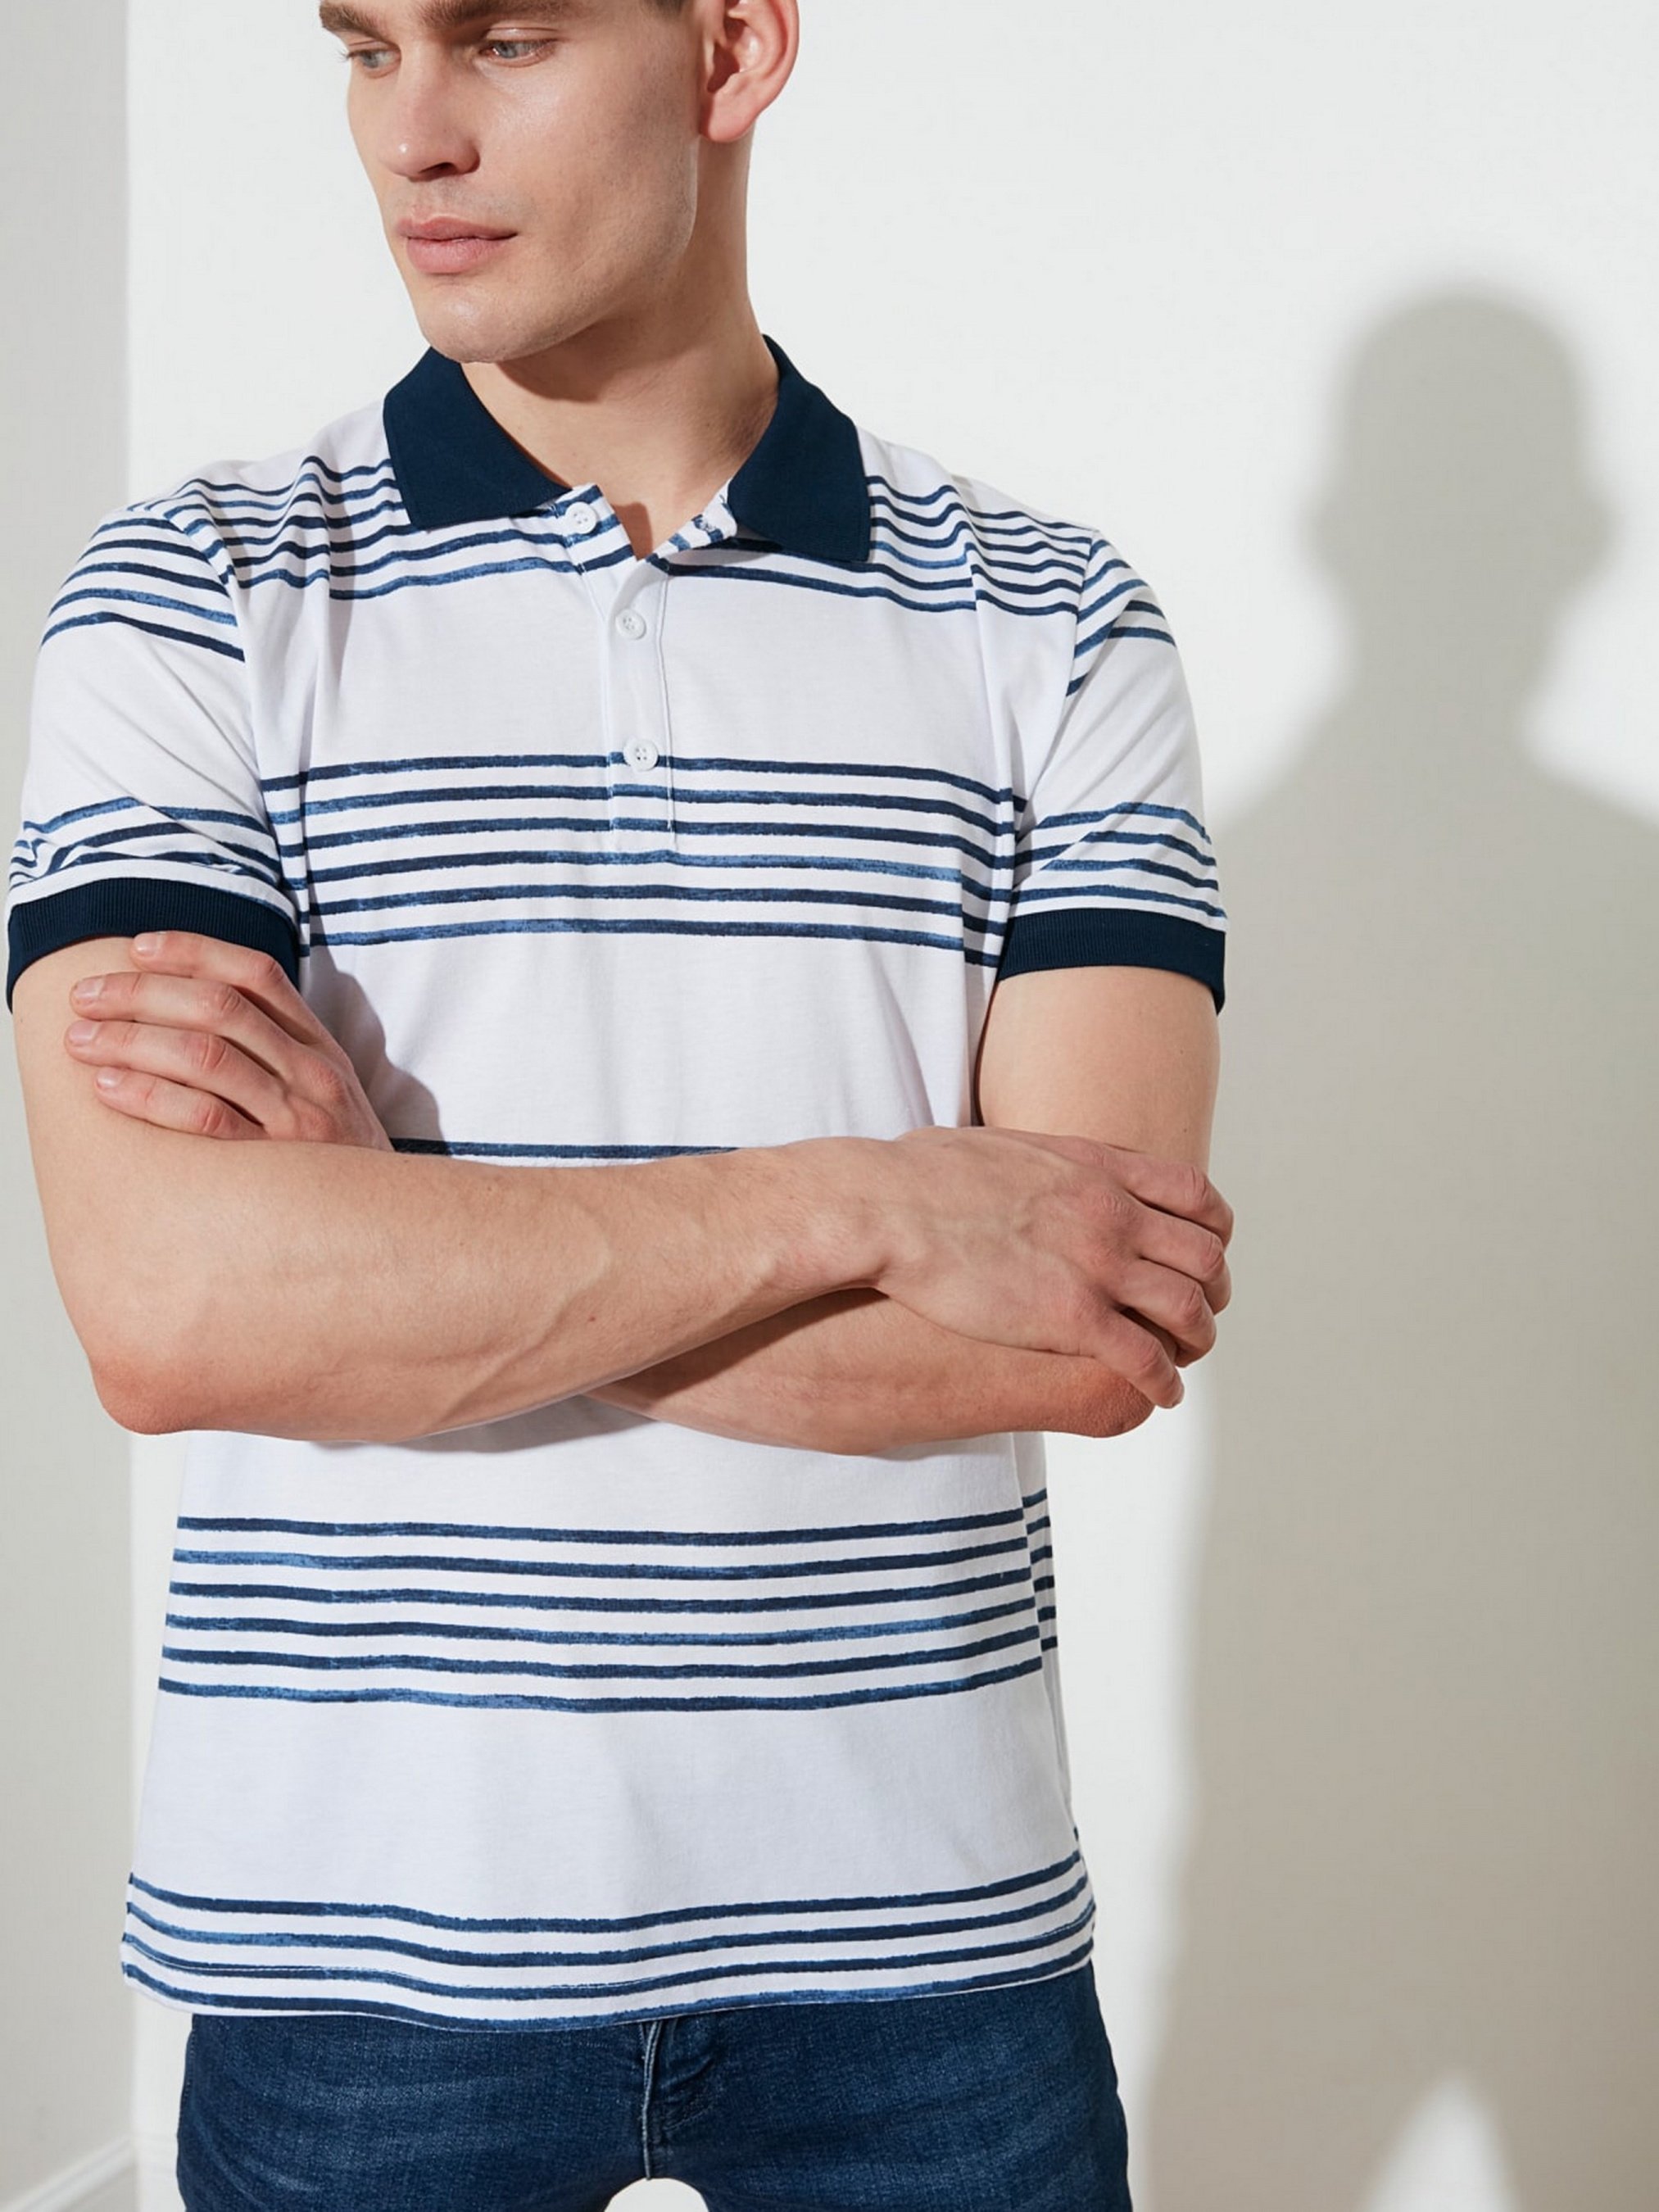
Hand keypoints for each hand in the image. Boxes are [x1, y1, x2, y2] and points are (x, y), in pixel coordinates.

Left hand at [61, 930, 391, 1147]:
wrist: (391, 1233)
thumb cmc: (339, 1166)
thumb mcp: (328, 1097)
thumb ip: (280, 1055)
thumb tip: (198, 1014)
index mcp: (321, 1049)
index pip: (256, 975)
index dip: (193, 951)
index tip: (136, 948)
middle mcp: (312, 1075)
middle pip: (218, 1007)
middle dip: (141, 994)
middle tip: (84, 998)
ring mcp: (297, 1119)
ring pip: (205, 1054)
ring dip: (131, 1040)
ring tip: (81, 1041)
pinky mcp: (277, 1166)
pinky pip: (204, 1118)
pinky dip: (149, 1096)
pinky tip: (109, 1090)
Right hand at [871, 1123, 1233, 1407]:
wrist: (887, 1207)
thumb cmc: (918, 1175)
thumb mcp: (1003, 1146)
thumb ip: (1037, 1159)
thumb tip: (1024, 1164)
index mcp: (1098, 1169)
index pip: (1196, 1195)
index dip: (1213, 1230)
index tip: (1205, 1251)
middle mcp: (1113, 1214)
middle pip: (1205, 1255)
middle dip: (1213, 1289)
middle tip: (1203, 1312)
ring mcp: (1098, 1266)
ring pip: (1188, 1310)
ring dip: (1197, 1339)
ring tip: (1185, 1358)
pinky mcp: (1071, 1318)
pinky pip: (1145, 1358)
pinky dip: (1163, 1381)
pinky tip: (1161, 1394)